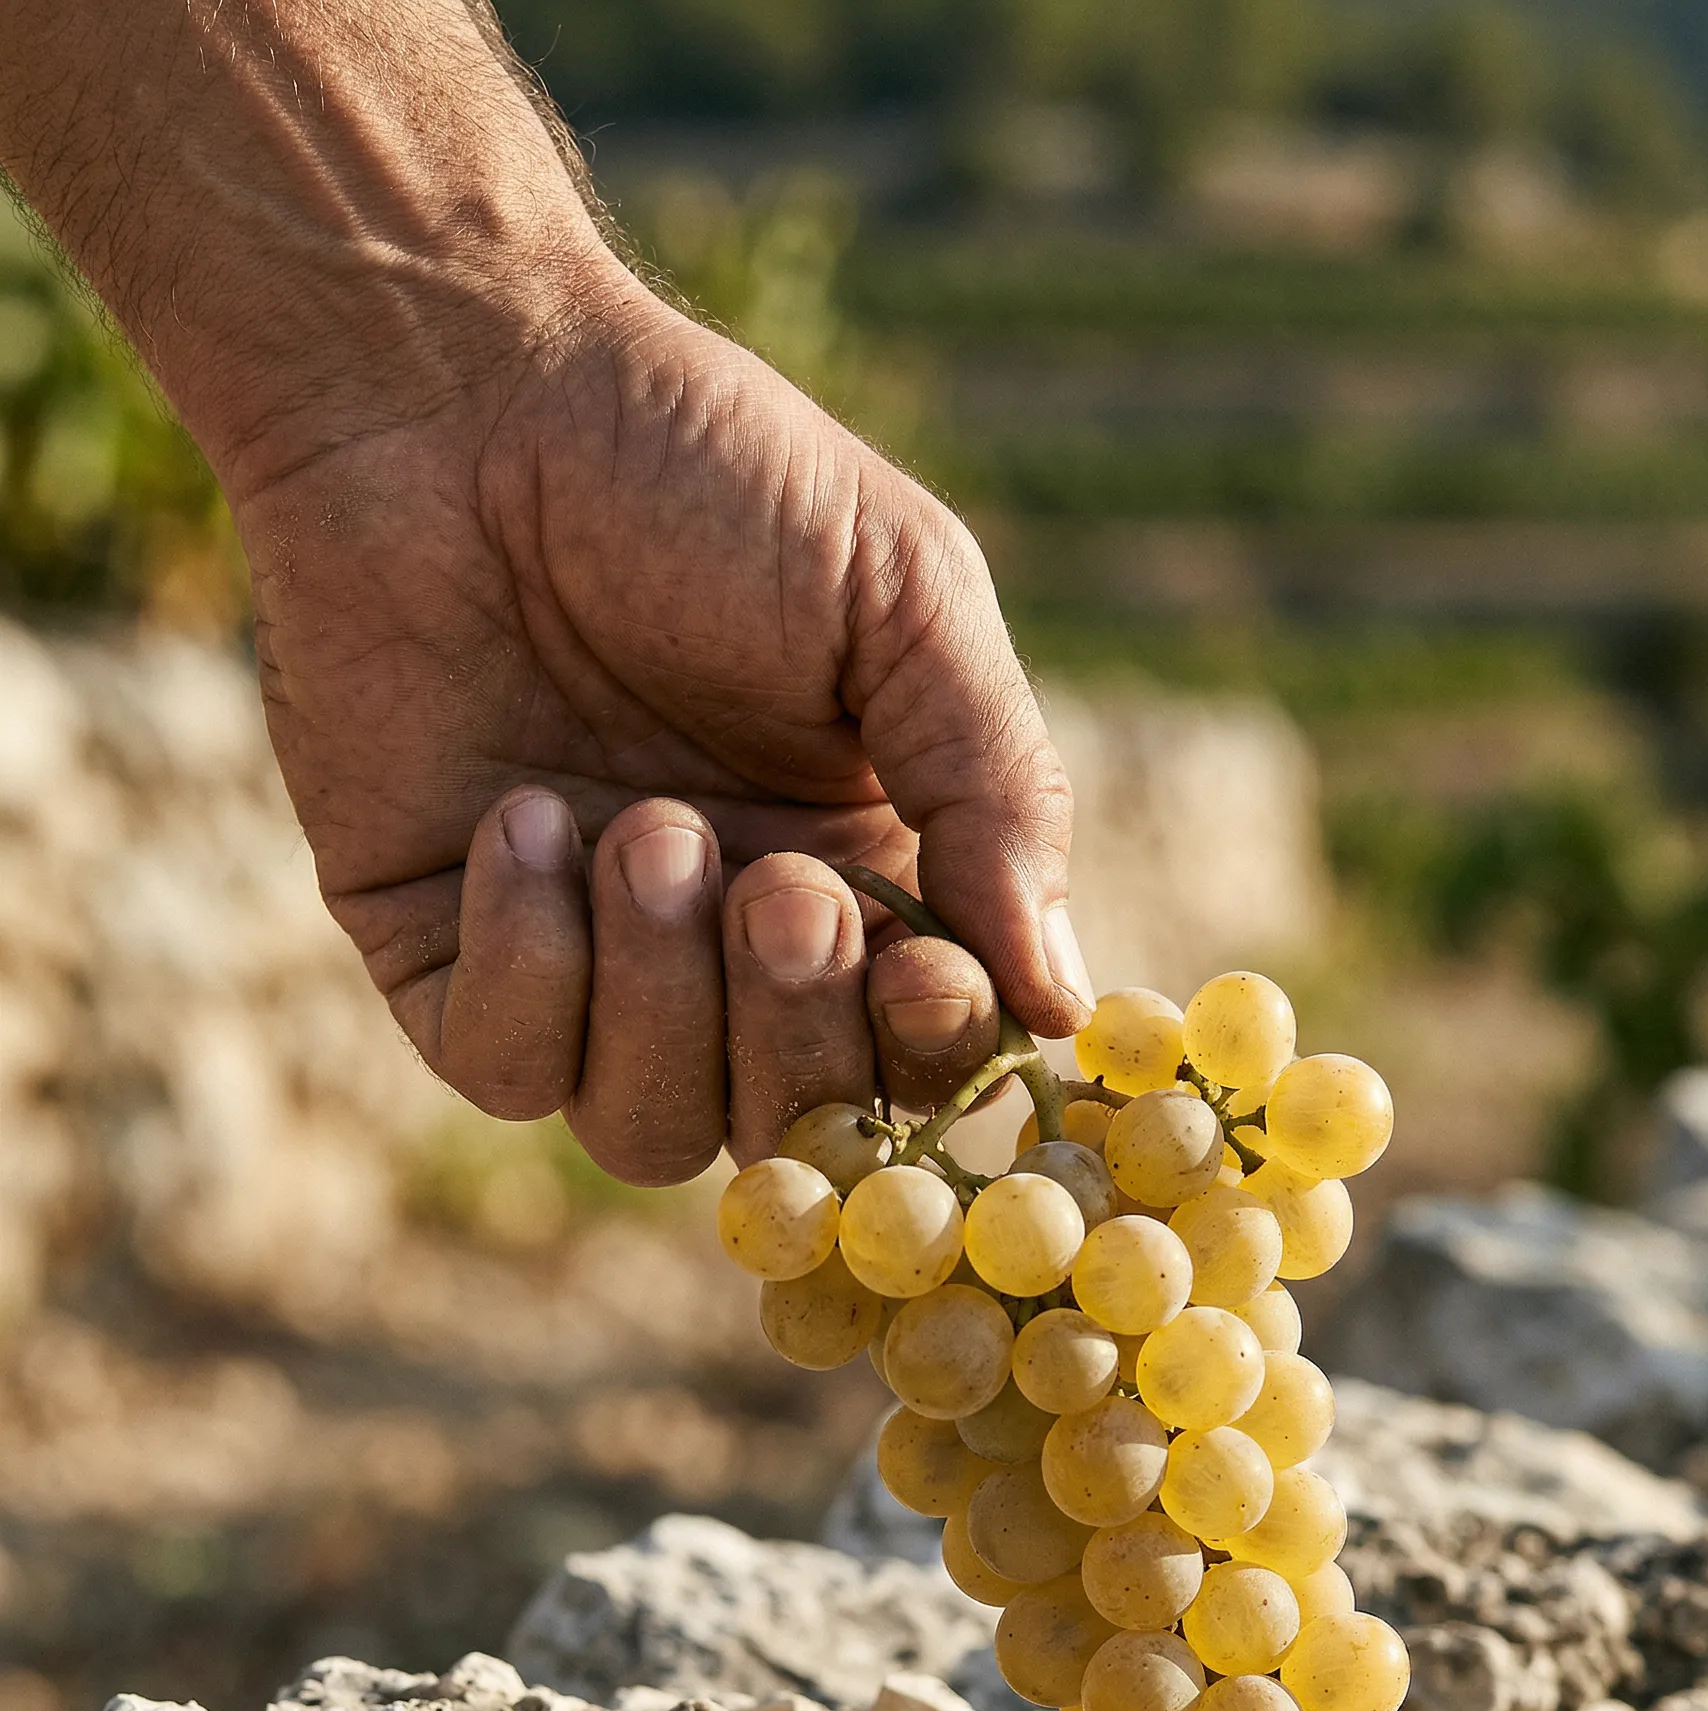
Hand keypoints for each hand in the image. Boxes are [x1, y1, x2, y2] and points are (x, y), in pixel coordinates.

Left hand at [232, 283, 1089, 1180]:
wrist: (460, 386)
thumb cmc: (703, 471)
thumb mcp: (906, 600)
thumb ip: (999, 793)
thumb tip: (1064, 1000)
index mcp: (863, 869)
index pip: (919, 1050)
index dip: (930, 1048)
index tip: (926, 972)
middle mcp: (723, 944)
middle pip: (789, 1121)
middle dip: (796, 1025)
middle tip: (775, 886)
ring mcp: (584, 956)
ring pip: (646, 1126)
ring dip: (659, 1000)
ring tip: (640, 828)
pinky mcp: (442, 946)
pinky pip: (502, 1066)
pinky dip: (528, 970)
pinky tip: (519, 819)